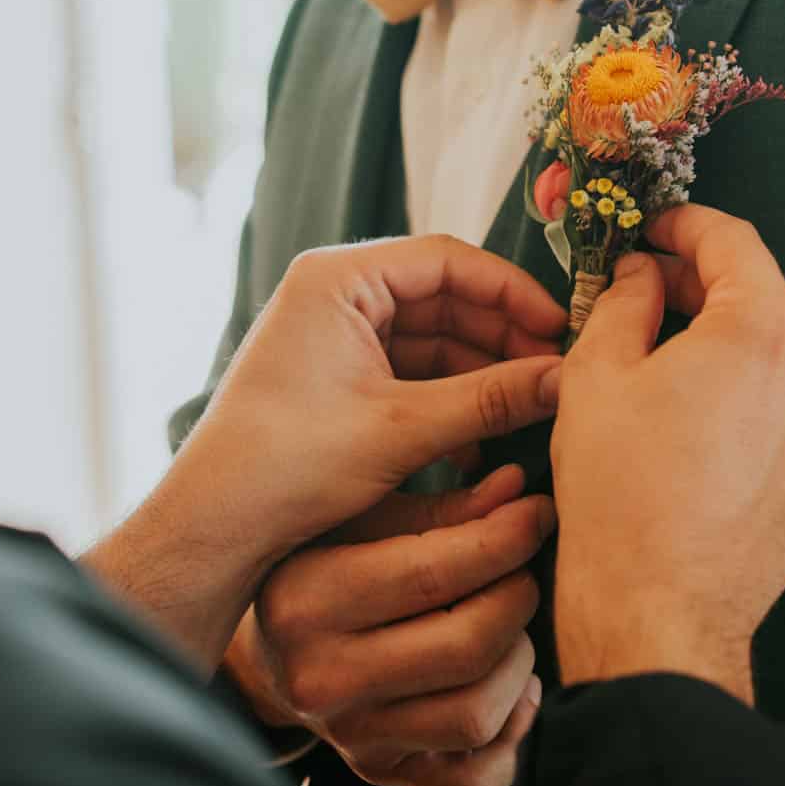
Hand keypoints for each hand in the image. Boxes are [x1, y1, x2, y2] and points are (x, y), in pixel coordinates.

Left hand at [90, 237, 566, 670]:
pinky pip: (411, 373)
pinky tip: (484, 441)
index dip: (512, 292)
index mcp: (338, 278)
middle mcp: (334, 295)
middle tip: (555, 376)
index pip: (448, 259)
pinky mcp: (338, 379)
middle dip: (502, 338)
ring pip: (433, 340)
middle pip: (444, 297)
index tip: (561, 330)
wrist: (217, 525)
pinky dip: (450, 400)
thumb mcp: (403, 429)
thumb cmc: (288, 463)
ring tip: (530, 410)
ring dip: (481, 375)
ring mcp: (335, 336)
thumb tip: (566, 379)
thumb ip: (491, 399)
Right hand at [227, 464, 552, 785]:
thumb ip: (442, 507)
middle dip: (517, 598)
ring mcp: (352, 736)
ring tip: (505, 627)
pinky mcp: (381, 773)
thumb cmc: (326, 562)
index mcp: (305, 600)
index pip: (434, 573)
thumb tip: (518, 491)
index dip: (506, 539)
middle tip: (519, 571)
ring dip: (517, 663)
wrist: (271, 650)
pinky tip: (501, 687)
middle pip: (468, 647)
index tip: (538, 513)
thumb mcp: (363, 519)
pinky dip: (511, 731)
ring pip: (478, 715)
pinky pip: (476, 780)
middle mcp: (321, 678)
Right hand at [550, 205, 784, 705]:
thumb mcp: (598, 373)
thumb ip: (625, 301)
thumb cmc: (625, 497)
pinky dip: (738, 399)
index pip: (733, 242)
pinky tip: (685, 425)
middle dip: (697, 289)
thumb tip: (642, 277)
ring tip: (654, 366)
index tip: (652, 228)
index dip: (684, 225)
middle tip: (639, 292)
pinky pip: (780, 411)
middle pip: (758, 299)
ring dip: (718, 347)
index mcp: (768, 332)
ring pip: (770, 358)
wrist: (659, 612)